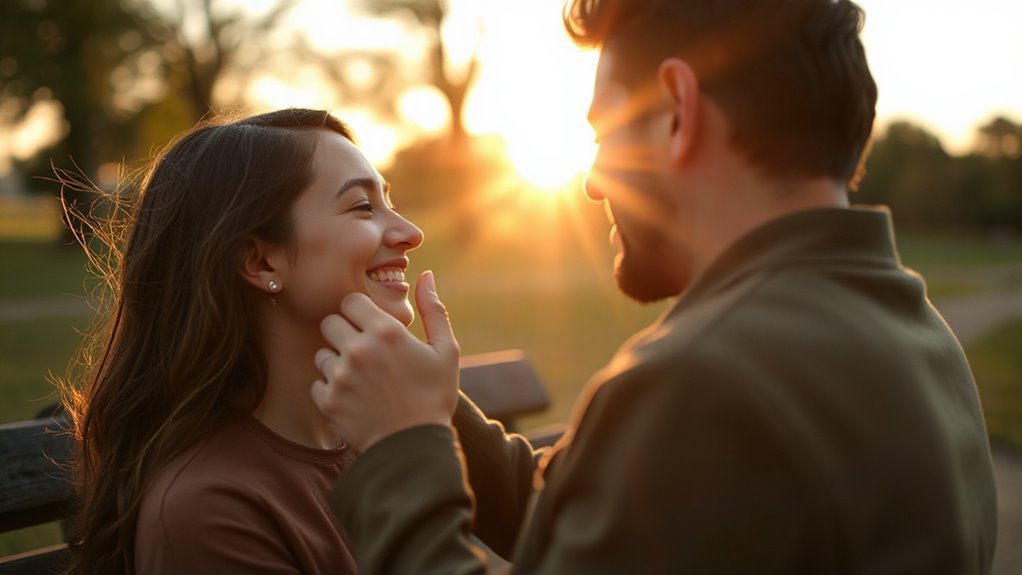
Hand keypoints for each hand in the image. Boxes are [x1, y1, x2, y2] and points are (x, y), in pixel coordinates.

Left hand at [310, 271, 459, 452]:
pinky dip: (331, 390)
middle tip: (364, 351)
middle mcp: (358, 349)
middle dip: (344, 332)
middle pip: (330, 322)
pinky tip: (354, 398)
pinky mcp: (328, 401)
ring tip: (361, 378)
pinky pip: (317, 383)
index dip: (360, 312)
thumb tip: (425, 275)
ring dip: (336, 362)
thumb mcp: (446, 351)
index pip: (350, 300)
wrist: (415, 448)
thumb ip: (434, 309)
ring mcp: (340, 376)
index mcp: (386, 331)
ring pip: (321, 353)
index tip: (371, 327)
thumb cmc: (434, 396)